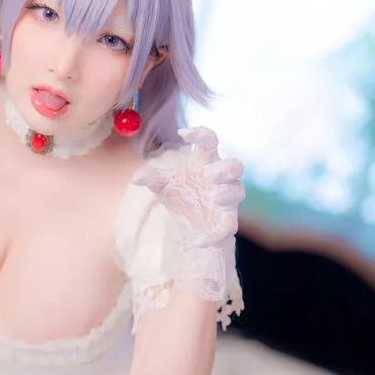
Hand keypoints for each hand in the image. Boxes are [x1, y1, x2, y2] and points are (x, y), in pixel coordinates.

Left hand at [131, 126, 245, 248]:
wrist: (191, 226)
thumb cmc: (181, 195)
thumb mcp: (163, 185)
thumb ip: (152, 178)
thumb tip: (136, 178)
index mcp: (205, 163)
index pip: (209, 141)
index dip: (201, 134)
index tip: (183, 133)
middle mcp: (220, 179)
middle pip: (235, 165)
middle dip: (226, 168)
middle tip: (211, 173)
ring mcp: (226, 200)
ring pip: (238, 192)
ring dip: (228, 193)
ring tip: (214, 197)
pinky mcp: (227, 221)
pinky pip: (227, 226)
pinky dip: (215, 234)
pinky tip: (199, 241)